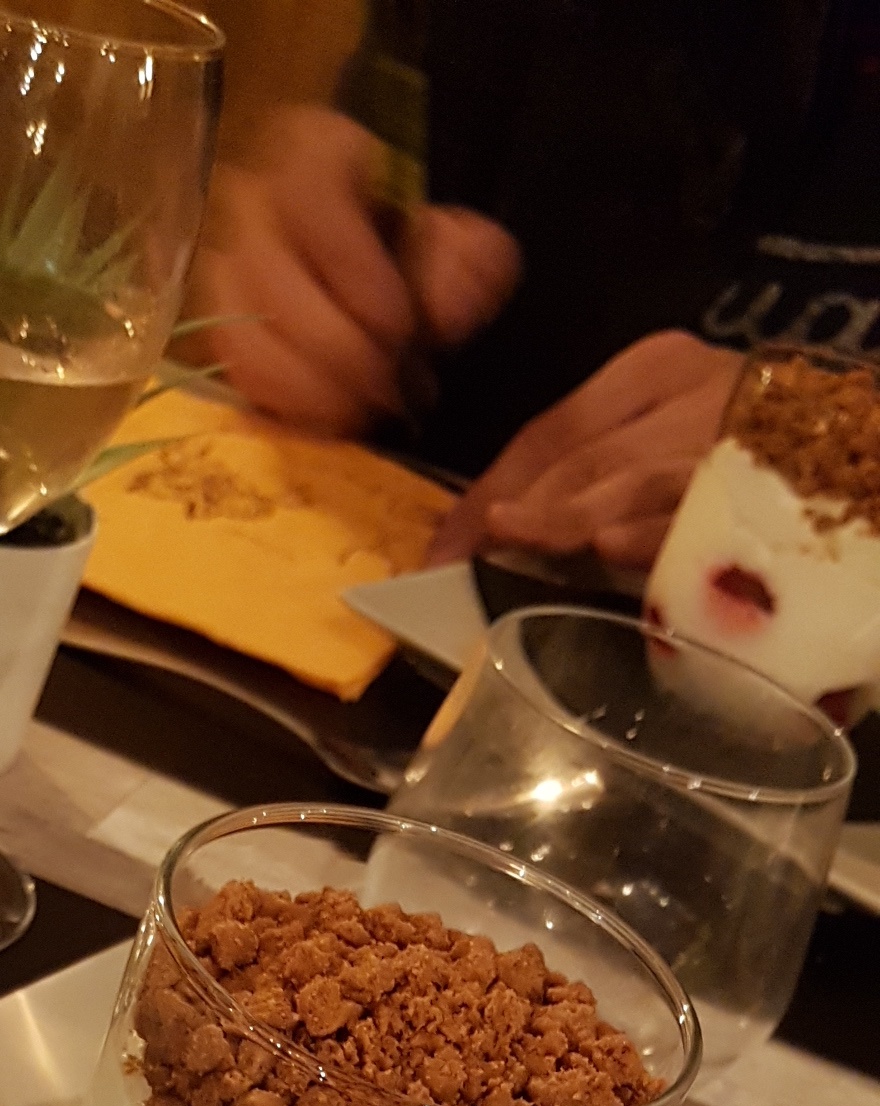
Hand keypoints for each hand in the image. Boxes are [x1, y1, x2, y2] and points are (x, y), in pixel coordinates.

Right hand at [190, 107, 520, 438]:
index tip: (399, 327)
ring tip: (365, 412)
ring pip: (244, 338)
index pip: (311, 201)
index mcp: (312, 155)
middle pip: (270, 280)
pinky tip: (332, 422)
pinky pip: (237, 379)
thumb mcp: (460, 243)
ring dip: (309, 392)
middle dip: (336, 350)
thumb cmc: (417, 252)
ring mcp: (224, 272)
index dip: (353, 270)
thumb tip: (447, 310)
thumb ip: (470, 266)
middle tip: (389, 389)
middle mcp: (251, 206)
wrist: (380, 275)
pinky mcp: (219, 335)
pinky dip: (286, 411)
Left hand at [427, 332, 742, 569]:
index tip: (442, 545)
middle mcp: (688, 384)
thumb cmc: (749, 450)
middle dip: (516, 511)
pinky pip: (699, 507)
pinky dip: (654, 530)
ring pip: (633, 474)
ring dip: (568, 516)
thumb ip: (595, 473)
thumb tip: (507, 526)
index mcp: (654, 368)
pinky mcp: (768, 471)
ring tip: (513, 540)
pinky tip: (611, 548)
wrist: (860, 442)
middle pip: (580, 452)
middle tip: (459, 562)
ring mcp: (729, 427)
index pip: (551, 429)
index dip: (489, 487)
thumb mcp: (662, 439)